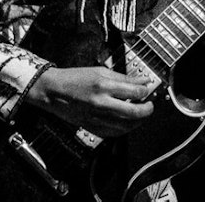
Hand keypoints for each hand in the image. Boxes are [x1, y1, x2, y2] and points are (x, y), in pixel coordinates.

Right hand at [25, 66, 153, 137]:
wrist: (53, 91)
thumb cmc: (75, 78)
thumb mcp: (100, 71)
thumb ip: (123, 78)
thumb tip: (143, 81)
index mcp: (104, 85)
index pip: (135, 91)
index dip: (146, 90)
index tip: (149, 88)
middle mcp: (101, 103)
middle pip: (134, 112)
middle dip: (147, 109)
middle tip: (150, 105)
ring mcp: (96, 118)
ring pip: (126, 125)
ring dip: (138, 120)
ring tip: (141, 113)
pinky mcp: (92, 127)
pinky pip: (114, 133)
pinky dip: (125, 129)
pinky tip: (128, 122)